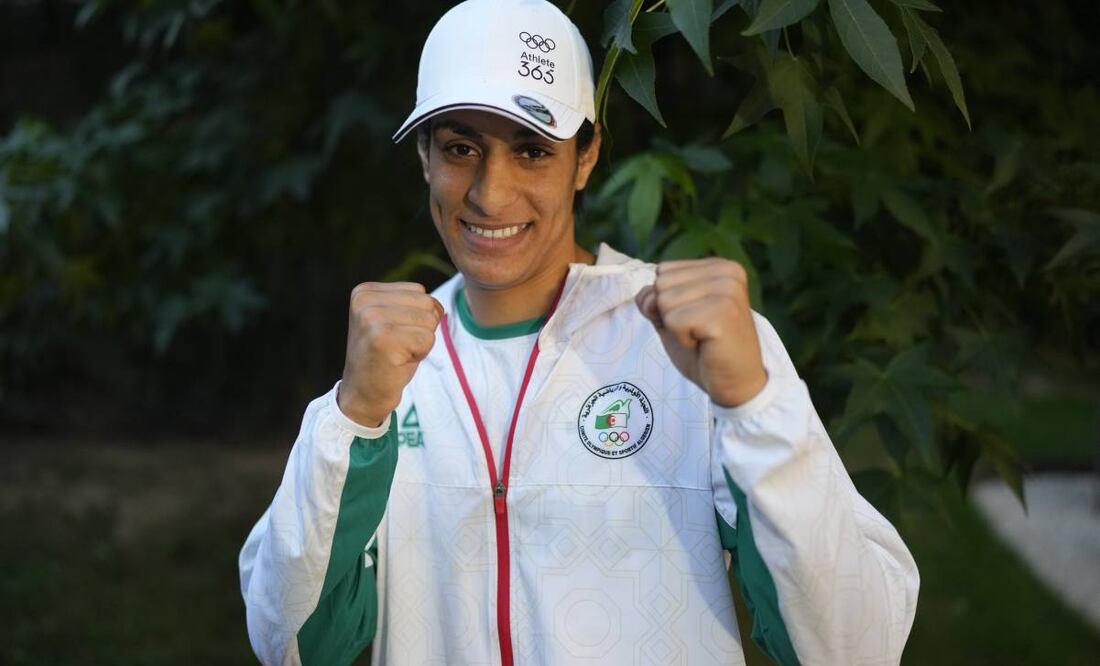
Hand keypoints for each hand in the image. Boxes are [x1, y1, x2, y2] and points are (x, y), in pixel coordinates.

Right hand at [338, 282, 442, 426]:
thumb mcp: (393, 321)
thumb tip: (439, 307)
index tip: (393, 336)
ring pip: (429, 321)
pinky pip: (428, 339)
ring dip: (421, 342)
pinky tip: (398, 362)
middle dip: (421, 329)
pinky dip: (420, 355)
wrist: (362, 396)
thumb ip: (412, 304)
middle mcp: (365, 301)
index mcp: (365, 292)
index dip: (416, 318)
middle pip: (427, 304)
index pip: (419, 291)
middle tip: (397, 347)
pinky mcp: (383, 340)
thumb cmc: (384, 358)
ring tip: (397, 354)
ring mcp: (372, 319)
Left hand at [635, 258, 766, 407]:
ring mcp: (727, 290)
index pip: (663, 271)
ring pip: (664, 302)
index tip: (695, 318)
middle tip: (698, 330)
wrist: (736, 383)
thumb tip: (648, 298)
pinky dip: (682, 339)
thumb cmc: (705, 349)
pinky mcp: (723, 313)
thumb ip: (654, 298)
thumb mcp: (672, 316)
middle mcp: (727, 271)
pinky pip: (673, 322)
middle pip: (661, 284)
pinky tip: (705, 343)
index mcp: (718, 266)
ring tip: (702, 336)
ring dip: (676, 328)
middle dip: (670, 314)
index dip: (668, 302)